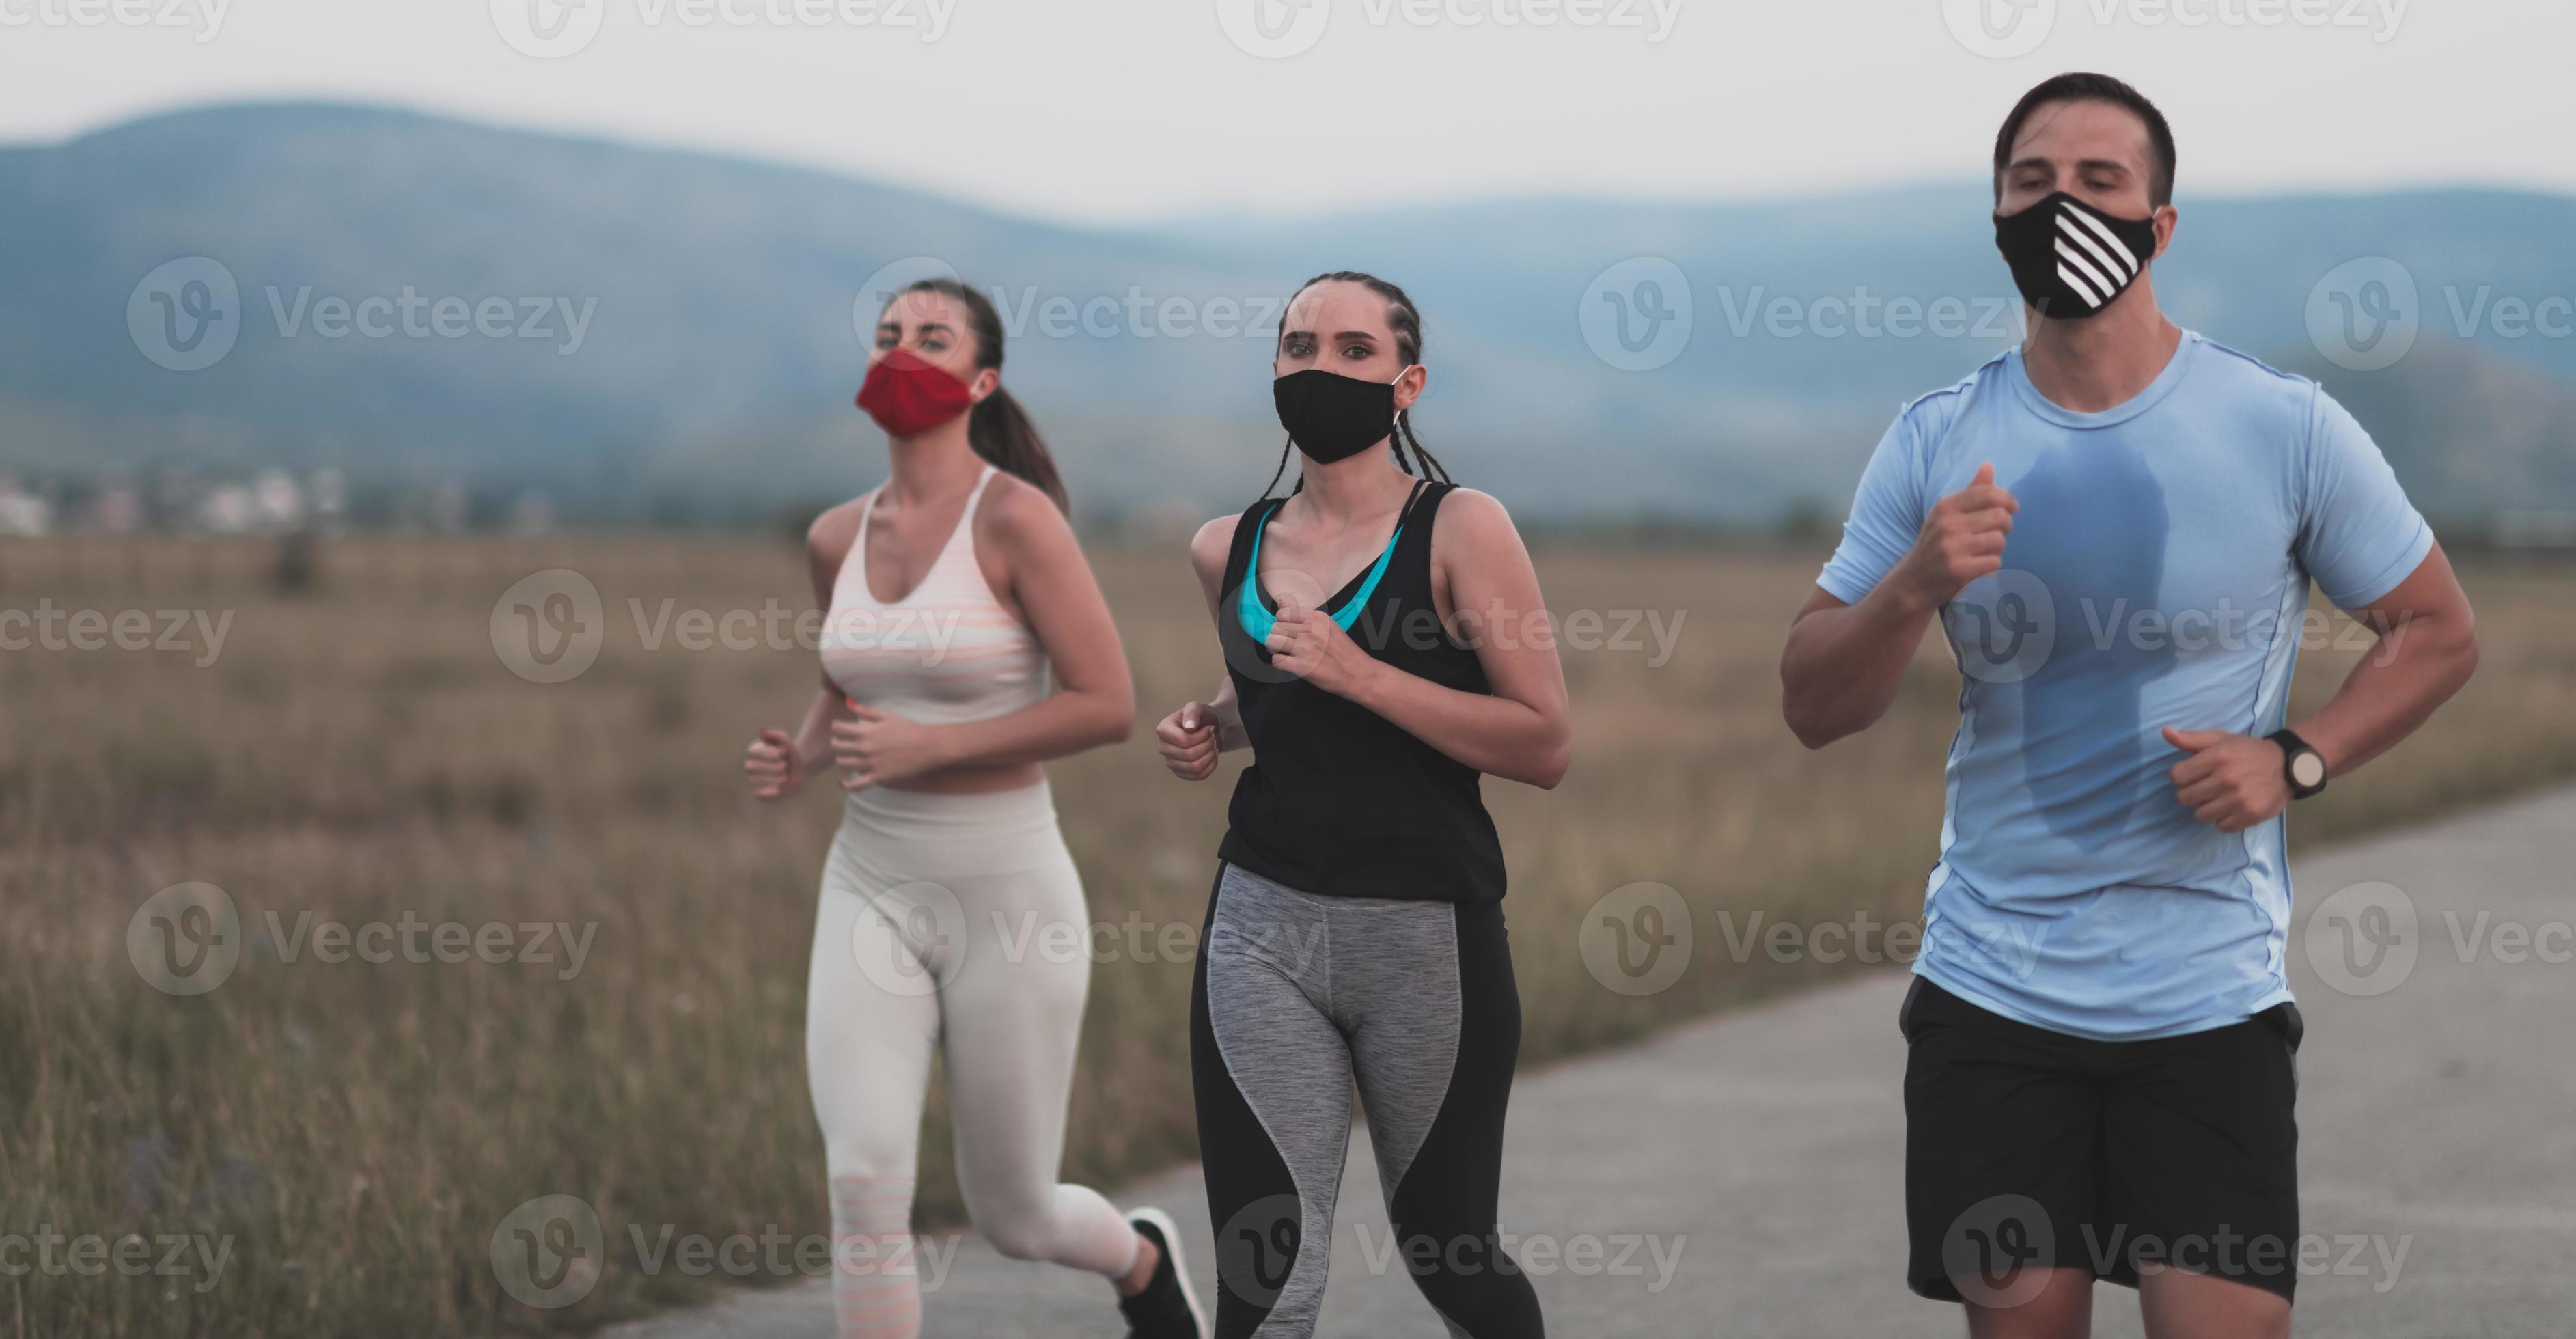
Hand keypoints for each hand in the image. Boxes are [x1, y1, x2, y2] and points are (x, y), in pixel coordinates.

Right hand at [744, 728, 802, 799]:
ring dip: (772, 778)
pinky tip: (779, 790)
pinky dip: (768, 792)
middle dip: (769, 767)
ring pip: (756, 780)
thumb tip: (762, 731)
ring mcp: (753, 779)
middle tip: (785, 765)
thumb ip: (776, 735)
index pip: (752, 752)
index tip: (781, 753)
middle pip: (752, 767)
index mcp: (753, 751)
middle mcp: (750, 765)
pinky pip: (758, 793)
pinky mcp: (759, 792)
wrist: (798, 769)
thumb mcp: (786, 741)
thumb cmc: (789, 753)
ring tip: (786, 776)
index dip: (766, 753)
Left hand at [832, 702, 948, 790]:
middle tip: (840, 742)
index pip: (839, 729)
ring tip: (845, 757)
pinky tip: (843, 783)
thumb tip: (850, 704)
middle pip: (838, 746)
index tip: (838, 728)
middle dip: (836, 743)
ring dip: (841, 759)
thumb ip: (867, 711)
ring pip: (844, 764)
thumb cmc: (907, 729)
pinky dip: (847, 785)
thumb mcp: (887, 716)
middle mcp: (865, 748)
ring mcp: (870, 764)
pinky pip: (857, 785)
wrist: (926, 747)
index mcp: (866, 731)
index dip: (835, 727)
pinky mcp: (878, 777)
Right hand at [1156, 701, 1220, 780]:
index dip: (1202, 736)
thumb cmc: (1201, 717)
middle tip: (1212, 737)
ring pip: (1195, 766)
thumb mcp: (1197, 707)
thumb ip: (1192, 712)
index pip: (1184, 741)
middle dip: (1208, 745)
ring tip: (1213, 745)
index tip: (1209, 728)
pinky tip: (1212, 755)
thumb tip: (1188, 727)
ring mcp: (1171, 762)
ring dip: (1210, 755)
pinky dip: (1211, 765)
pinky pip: (1199, 775)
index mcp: (1162, 730)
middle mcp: (1163, 748)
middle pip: (1189, 755)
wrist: (1209, 729)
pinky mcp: (1181, 773)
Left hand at [1265, 604, 1375, 697]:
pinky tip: (1290, 664)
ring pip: (1272, 642)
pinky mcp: (1303, 667)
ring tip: (1286, 653)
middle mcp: (1310, 631)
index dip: (1282, 623)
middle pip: (1275, 627)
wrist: (1360, 674)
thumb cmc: (1345, 652)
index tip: (1288, 631)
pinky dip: (1280, 663)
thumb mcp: (1329, 625)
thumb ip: (1304, 615)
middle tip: (1287, 645)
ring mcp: (1306, 649)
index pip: (1282, 613)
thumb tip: (1281, 602)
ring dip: (1276, 649)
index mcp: (1317, 618)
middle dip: (1278, 637)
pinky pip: (1276, 660)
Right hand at [1895, 461, 2017, 610]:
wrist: (1913, 582)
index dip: (2007, 499)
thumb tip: (1988, 465)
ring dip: (1997, 548)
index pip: (1988, 493)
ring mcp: (1952, 548)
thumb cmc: (1935, 544)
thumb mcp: (1946, 515)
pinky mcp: (1959, 571)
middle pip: (2000, 517)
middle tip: (1997, 533)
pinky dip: (1991, 567)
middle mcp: (1948, 524)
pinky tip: (1978, 567)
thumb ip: (1971, 492)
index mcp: (1945, 506)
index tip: (2012, 508)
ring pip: (1999, 541)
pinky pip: (1994, 563)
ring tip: (1983, 551)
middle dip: (2005, 526)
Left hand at [2164, 726, 2291, 832]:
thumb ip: (2191, 739)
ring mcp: (2239, 799)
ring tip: (2219, 798)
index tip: (2193, 775)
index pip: (2176, 777)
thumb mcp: (2220, 739)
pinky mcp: (2250, 815)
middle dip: (2192, 793)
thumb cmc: (2247, 751)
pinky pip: (2221, 826)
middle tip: (2206, 788)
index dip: (2181, 777)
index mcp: (2216, 757)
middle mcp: (2226, 779)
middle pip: (2184, 798)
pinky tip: (2232, 808)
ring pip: (2200, 815)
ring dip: (2206, 808)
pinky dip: (2224, 820)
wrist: (2287, 766)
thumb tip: (2165, 732)